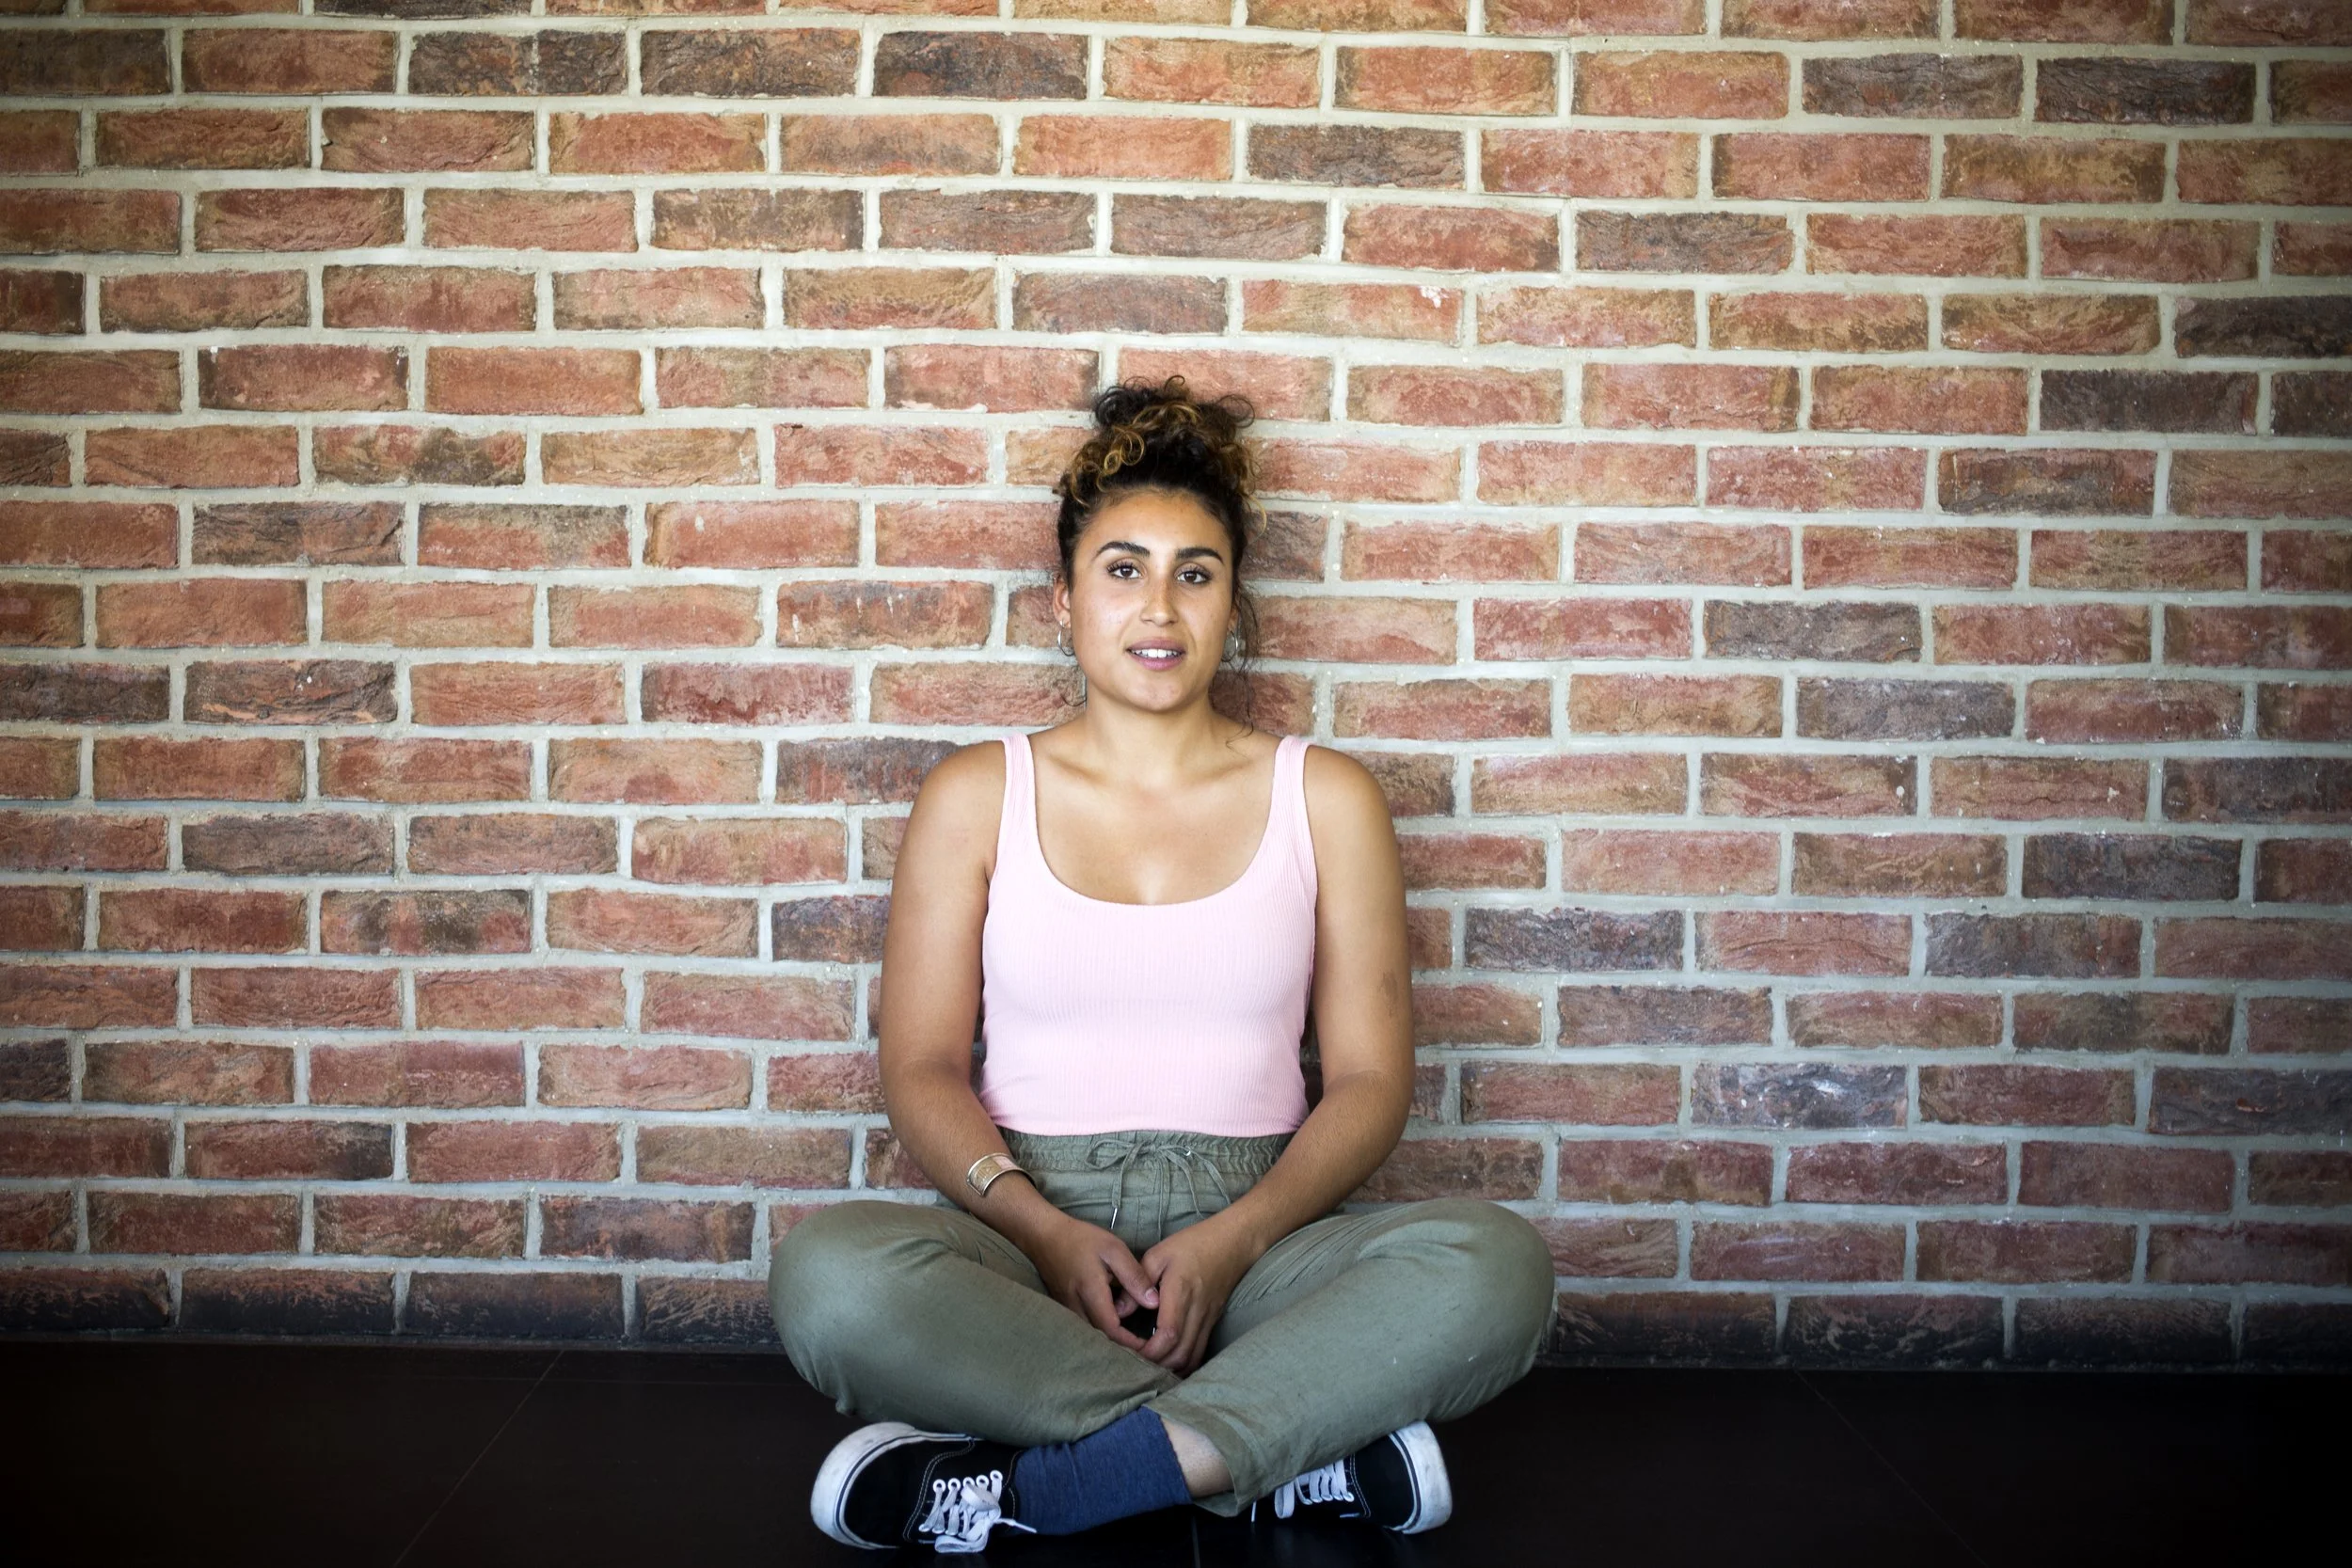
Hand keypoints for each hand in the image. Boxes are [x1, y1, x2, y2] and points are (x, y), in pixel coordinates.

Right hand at [1027, 1213, 1160, 1353]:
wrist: (1042, 1235)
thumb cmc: (1080, 1239)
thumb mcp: (1114, 1250)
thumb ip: (1134, 1276)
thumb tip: (1154, 1303)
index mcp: (1090, 1293)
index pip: (1111, 1330)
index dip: (1130, 1342)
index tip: (1149, 1345)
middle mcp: (1075, 1307)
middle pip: (1101, 1337)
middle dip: (1122, 1345)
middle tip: (1145, 1346)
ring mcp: (1066, 1310)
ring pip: (1091, 1334)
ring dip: (1110, 1338)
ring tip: (1133, 1338)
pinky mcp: (1063, 1308)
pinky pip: (1083, 1326)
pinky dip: (1100, 1329)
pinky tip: (1113, 1324)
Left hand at [1136, 1217, 1258, 1374]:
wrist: (1234, 1242)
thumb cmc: (1193, 1244)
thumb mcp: (1159, 1254)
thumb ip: (1138, 1282)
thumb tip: (1120, 1311)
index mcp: (1181, 1292)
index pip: (1168, 1334)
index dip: (1149, 1351)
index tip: (1131, 1351)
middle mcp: (1197, 1311)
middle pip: (1180, 1354)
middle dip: (1156, 1365)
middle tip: (1135, 1362)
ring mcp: (1208, 1319)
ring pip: (1191, 1358)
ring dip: (1170, 1367)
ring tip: (1150, 1365)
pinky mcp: (1213, 1322)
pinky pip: (1200, 1352)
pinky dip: (1184, 1362)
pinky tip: (1170, 1361)